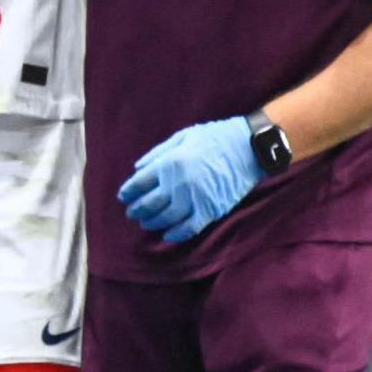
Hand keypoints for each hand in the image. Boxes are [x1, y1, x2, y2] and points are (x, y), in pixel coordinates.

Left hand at [117, 116, 263, 243]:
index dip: (128, 192)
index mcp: (169, 163)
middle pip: (149, 203)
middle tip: (131, 213)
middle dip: (137, 210)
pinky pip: (188, 228)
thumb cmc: (215, 137)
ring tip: (146, 223)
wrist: (248, 148)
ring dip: (152, 222)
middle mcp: (178, 183)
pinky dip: (176, 234)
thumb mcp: (183, 136)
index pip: (140, 183)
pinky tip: (168, 235)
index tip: (123, 196)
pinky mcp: (210, 210)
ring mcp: (194, 199)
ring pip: (166, 218)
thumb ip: (158, 153)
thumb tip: (137, 168)